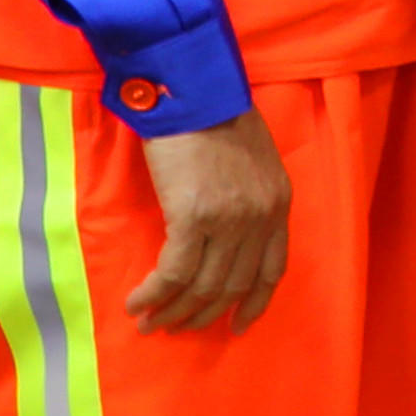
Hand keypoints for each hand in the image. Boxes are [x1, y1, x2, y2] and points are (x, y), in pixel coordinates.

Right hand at [124, 112, 295, 333]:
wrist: (193, 88)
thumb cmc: (216, 113)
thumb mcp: (253, 157)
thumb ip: (248, 195)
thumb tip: (222, 231)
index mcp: (278, 203)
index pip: (272, 269)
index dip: (254, 303)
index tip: (238, 324)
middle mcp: (259, 218)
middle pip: (233, 285)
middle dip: (204, 314)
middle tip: (179, 327)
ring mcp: (228, 221)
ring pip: (202, 286)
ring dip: (175, 312)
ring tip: (152, 324)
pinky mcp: (192, 218)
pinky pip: (173, 273)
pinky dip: (153, 295)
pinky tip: (138, 306)